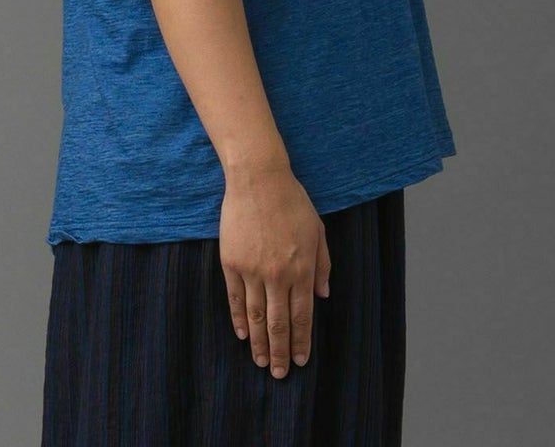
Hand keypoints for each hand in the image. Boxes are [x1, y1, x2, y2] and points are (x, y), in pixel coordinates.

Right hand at [219, 161, 330, 378]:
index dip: (302, 341)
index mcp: (302, 268)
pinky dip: (239, 320)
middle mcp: (278, 275)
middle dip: (281, 352)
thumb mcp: (317, 230)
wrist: (259, 180)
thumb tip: (322, 295)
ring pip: (255, 317)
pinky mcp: (232, 263)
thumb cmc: (292, 201)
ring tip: (262, 362)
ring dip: (259, 343)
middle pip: (278, 323)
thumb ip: (322, 264)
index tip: (302, 361)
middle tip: (281, 374)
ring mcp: (253, 270)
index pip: (302, 316)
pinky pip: (236, 299)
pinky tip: (242, 335)